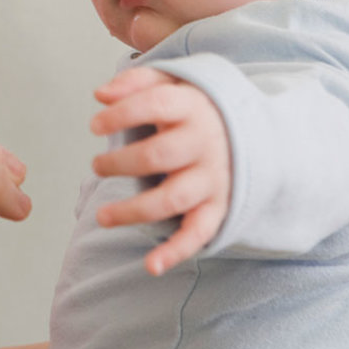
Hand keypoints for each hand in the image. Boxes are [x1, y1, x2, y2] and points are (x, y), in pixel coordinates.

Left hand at [89, 67, 229, 275]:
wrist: (253, 132)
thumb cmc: (194, 108)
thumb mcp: (172, 84)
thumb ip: (136, 83)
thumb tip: (100, 95)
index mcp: (193, 107)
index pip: (157, 105)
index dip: (123, 114)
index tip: (94, 125)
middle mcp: (206, 143)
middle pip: (159, 156)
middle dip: (121, 163)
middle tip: (96, 166)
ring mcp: (214, 178)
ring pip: (173, 199)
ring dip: (134, 211)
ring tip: (101, 217)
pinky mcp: (219, 206)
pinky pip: (199, 232)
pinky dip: (176, 251)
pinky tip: (151, 265)